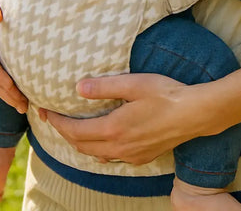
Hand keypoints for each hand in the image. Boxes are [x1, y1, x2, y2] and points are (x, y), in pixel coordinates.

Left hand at [43, 73, 197, 164]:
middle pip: (81, 146)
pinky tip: (103, 138)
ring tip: (74, 127)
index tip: (46, 111)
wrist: (195, 114)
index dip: (57, 122)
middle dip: (64, 133)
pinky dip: (99, 149)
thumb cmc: (166, 94)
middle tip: (54, 118)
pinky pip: (112, 157)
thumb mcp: (134, 84)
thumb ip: (104, 86)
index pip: (74, 131)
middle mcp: (119, 147)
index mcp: (114, 128)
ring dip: (80, 142)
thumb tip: (78, 87)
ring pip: (96, 154)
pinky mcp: (142, 157)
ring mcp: (131, 155)